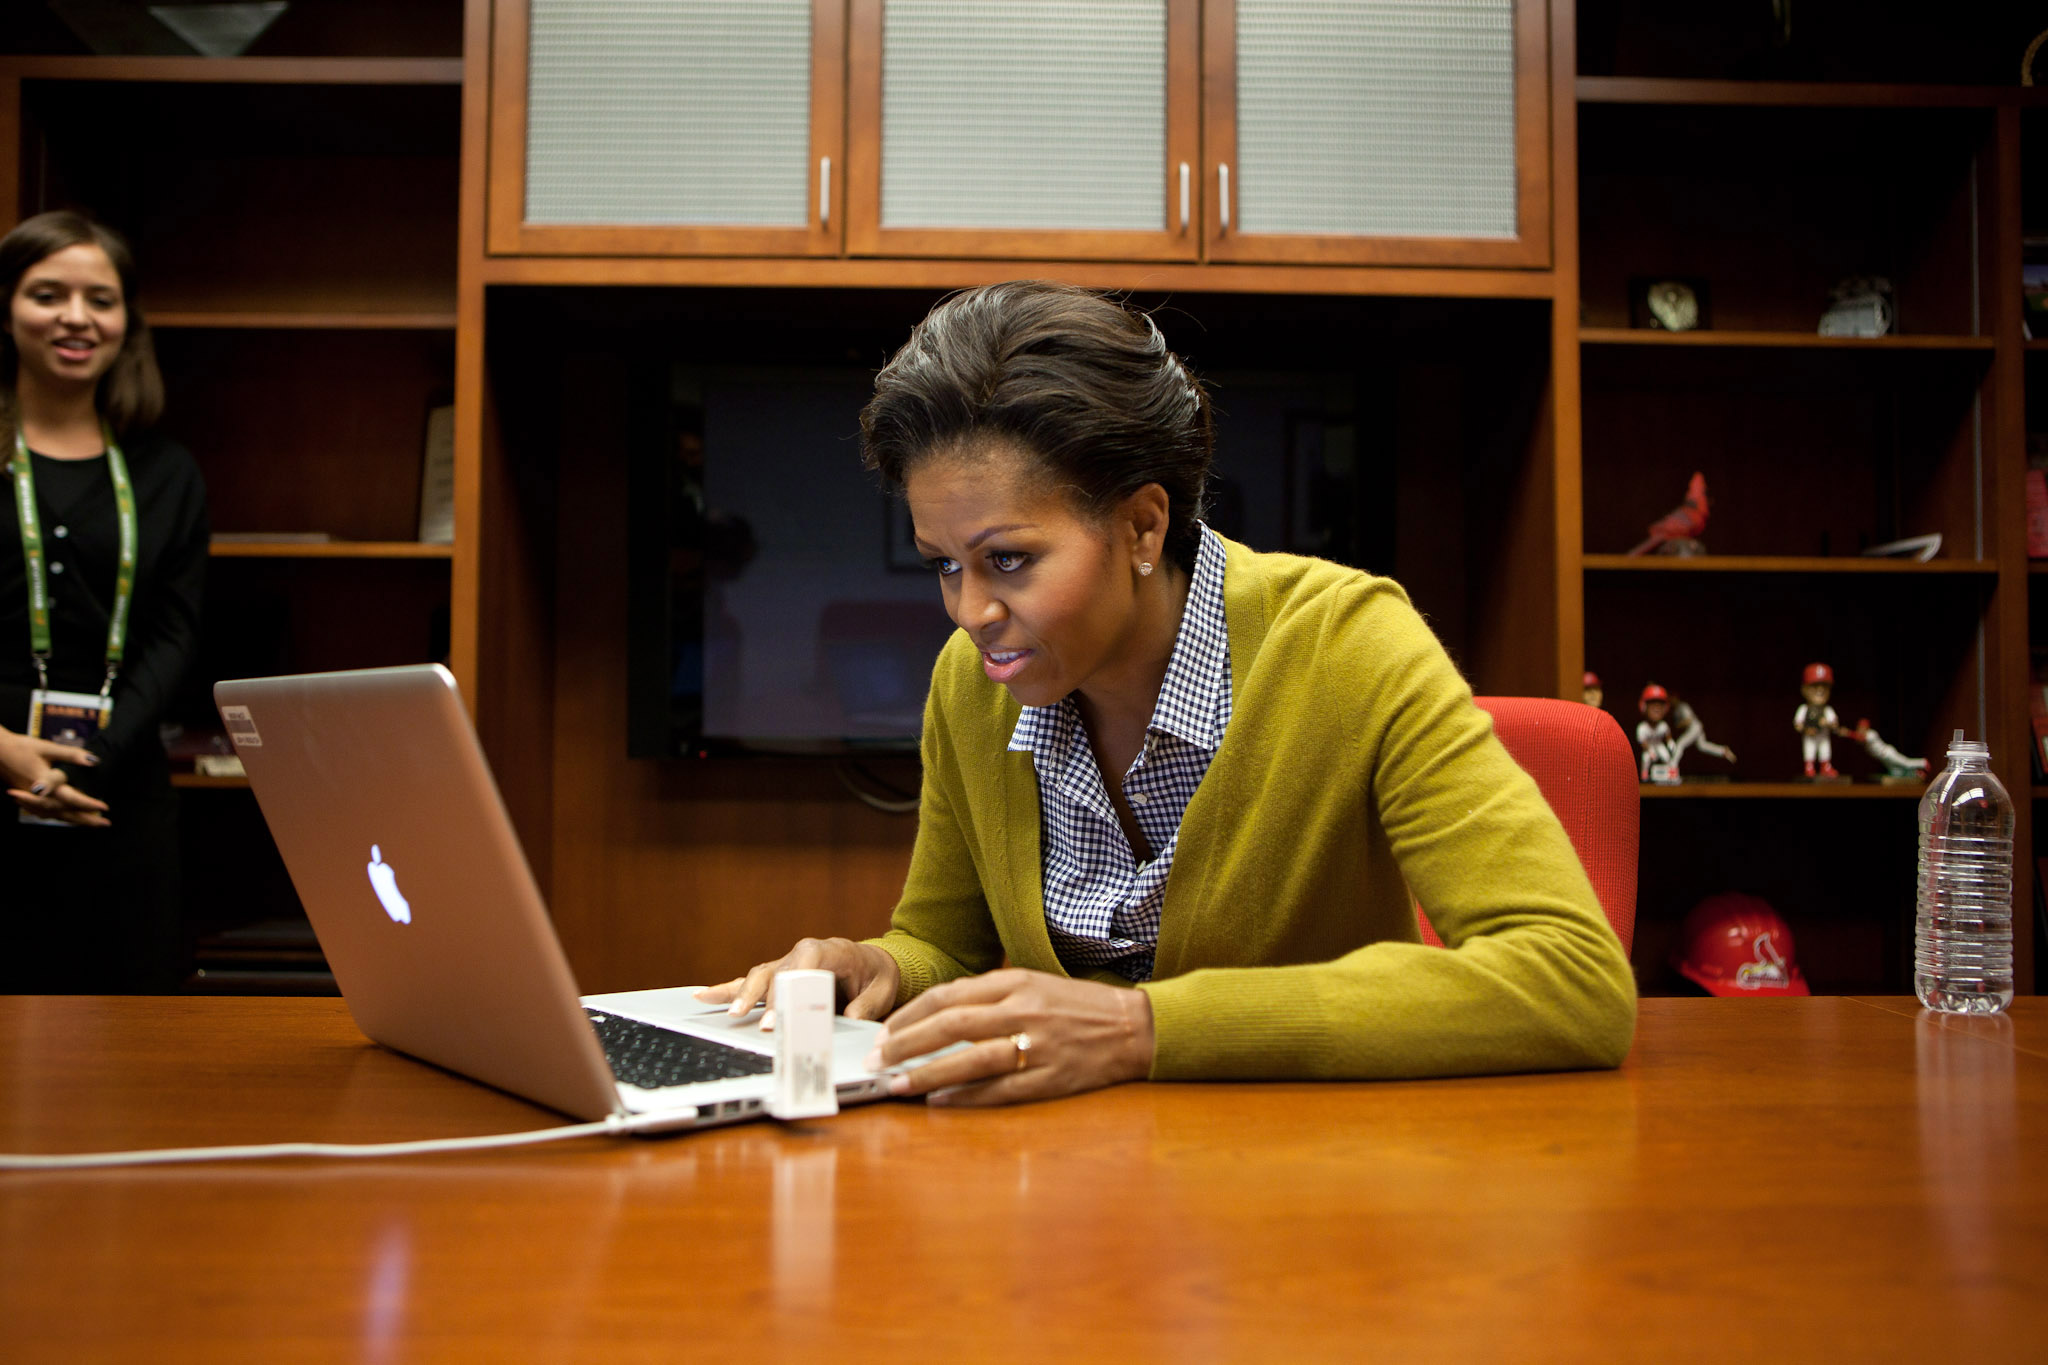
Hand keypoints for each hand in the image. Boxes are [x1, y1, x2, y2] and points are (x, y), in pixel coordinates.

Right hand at [0, 728, 108, 827]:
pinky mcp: (26, 798)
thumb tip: (94, 761)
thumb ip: (71, 755)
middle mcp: (38, 795)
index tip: (104, 807)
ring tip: (92, 823)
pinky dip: (58, 817)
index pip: (71, 798)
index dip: (88, 804)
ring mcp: (30, 799)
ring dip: (74, 820)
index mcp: (45, 783)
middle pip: (65, 812)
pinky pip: (44, 813)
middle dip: (86, 819)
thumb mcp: (48, 748)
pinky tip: (66, 817)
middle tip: (104, 823)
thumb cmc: (20, 747)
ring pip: (55, 815)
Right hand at [695, 937, 900, 1028]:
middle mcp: (802, 954)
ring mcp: (787, 965)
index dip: (790, 985)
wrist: (873, 964)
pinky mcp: (779, 978)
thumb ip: (867, 1004)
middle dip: (763, 998)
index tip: (782, 1011)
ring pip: (758, 977)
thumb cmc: (877, 975)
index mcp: (828, 950)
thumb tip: (849, 1017)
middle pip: (776, 972)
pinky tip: (703, 995)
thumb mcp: (882, 989)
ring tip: (729, 1013)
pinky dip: (727, 988)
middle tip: (758, 1023)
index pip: (804, 962)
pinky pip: (751, 982)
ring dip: (741, 994)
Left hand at [865, 968, 1154, 1107]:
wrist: (1132, 1027)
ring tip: (897, 1084)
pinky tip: (941, 1102)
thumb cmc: (1075, 1006)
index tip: (885, 1032)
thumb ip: (988, 994)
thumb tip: (935, 1015)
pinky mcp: (1050, 1078)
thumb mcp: (1032, 983)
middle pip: (952, 1025)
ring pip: (971, 1059)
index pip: (949, 996)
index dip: (911, 1015)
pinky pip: (1000, 1090)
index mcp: (1015, 982)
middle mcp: (1023, 1010)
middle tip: (877, 1059)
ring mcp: (1037, 1046)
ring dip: (928, 1074)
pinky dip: (967, 1097)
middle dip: (906, 1044)